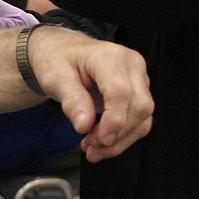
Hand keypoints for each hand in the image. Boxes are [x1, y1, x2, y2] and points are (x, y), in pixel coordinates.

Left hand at [29, 26, 152, 161]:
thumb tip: (84, 126)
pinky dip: (124, 136)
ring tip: (93, 150)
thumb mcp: (54, 77)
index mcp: (110, 56)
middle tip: (88, 146)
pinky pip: (141, 119)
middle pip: (138, 106)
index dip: (113, 121)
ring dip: (121, 140)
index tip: (95, 141)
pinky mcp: (139, 90)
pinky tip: (103, 144)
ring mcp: (139, 77)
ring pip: (144, 117)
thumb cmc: (57, 59)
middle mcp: (131, 64)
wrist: (62, 48)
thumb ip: (71, 100)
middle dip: (116, 134)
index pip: (121, 92)